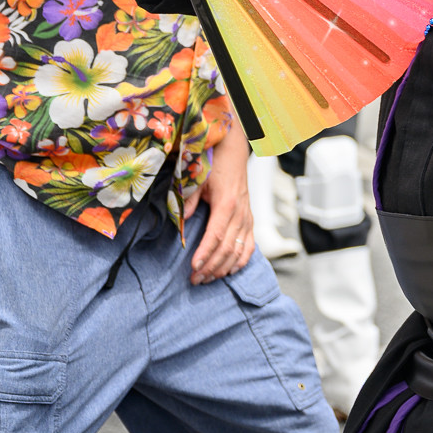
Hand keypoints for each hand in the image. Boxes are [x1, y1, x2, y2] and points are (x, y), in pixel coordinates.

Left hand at [188, 120, 253, 284]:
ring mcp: (247, 218)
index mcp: (227, 203)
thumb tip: (182, 220)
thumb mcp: (198, 178)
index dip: (206, 253)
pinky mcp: (249, 220)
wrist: (233, 152)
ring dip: (223, 267)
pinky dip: (242, 261)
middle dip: (211, 266)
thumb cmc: (214, 164)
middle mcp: (240, 213)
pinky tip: (230, 271)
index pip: (217, 235)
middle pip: (227, 248)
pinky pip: (250, 246)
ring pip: (239, 251)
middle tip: (195, 280)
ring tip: (207, 279)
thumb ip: (190, 199)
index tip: (194, 267)